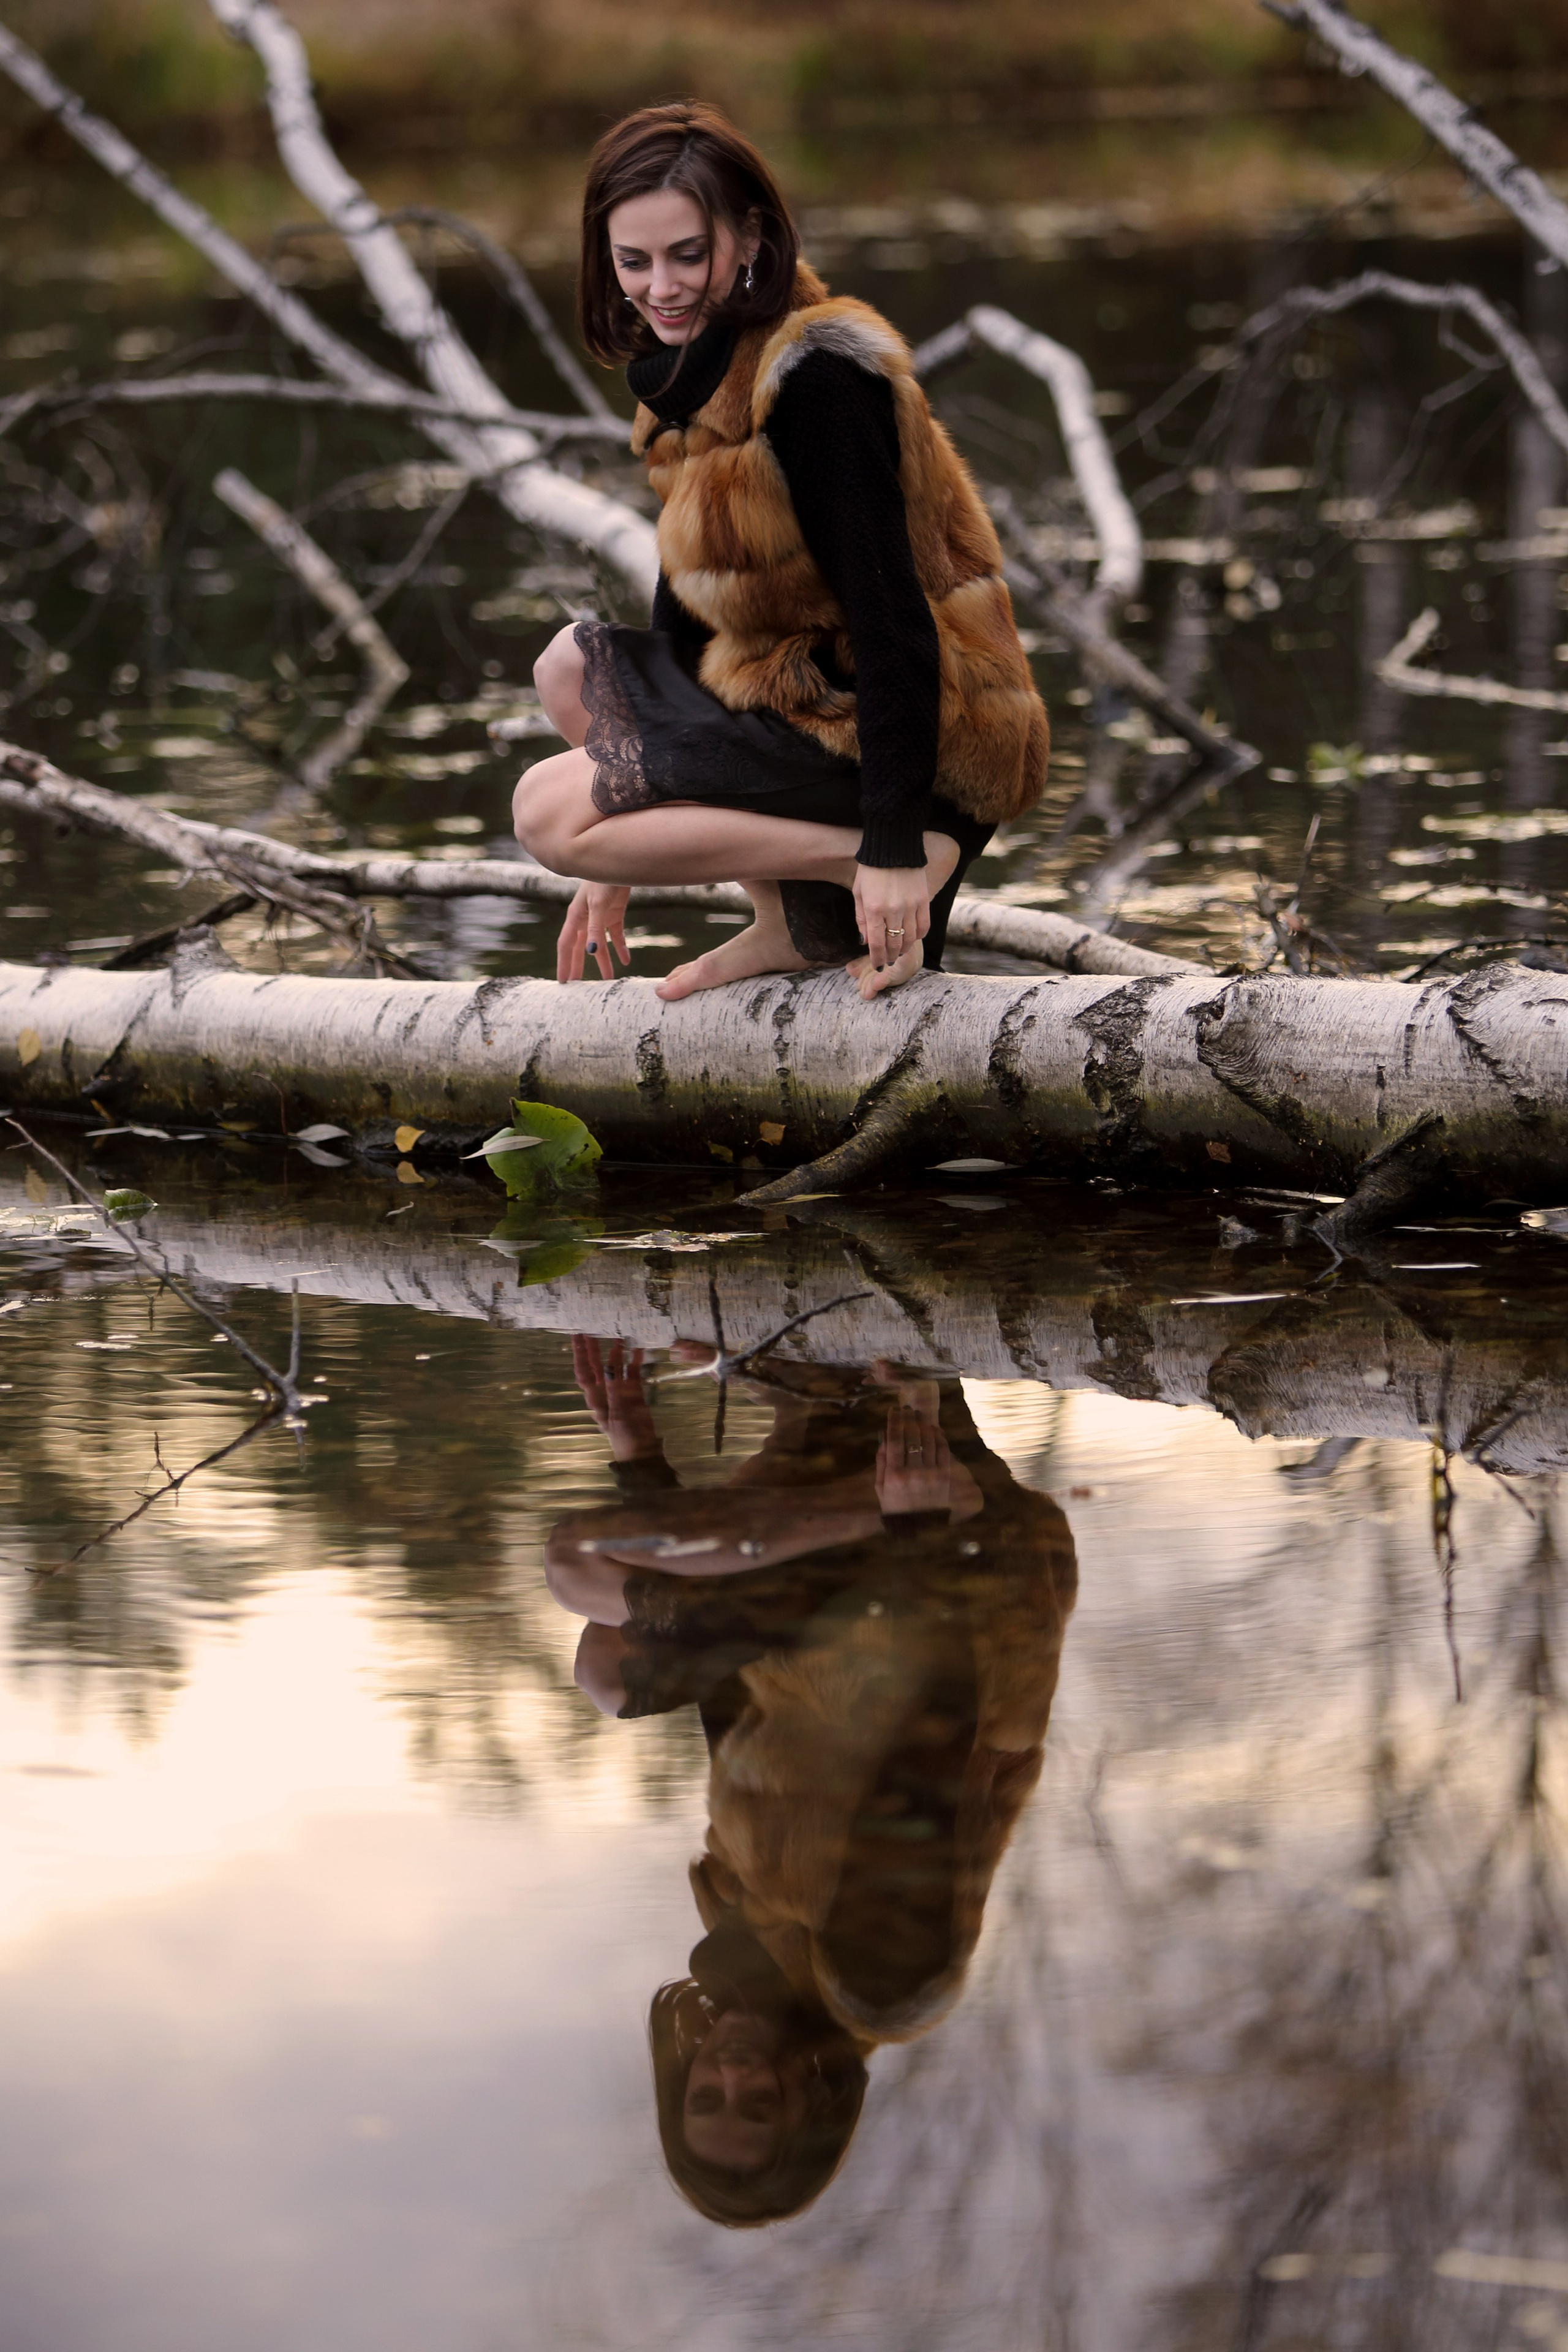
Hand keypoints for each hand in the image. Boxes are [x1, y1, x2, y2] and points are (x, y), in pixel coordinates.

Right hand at [557, 882, 631, 981]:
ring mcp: (600, 918)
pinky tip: (626, 961)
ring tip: (608, 979)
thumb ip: (595, 928)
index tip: (563, 982)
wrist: (621, 863)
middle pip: (580, 948)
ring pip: (599, 945)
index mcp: (576, 917)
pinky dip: (620, 948)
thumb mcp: (598, 905)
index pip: (566, 945)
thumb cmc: (604, 879)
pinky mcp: (614, 915)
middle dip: (579, 966)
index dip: (564, 963)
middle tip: (578, 987)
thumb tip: (591, 952)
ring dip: (603, 961)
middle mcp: (585, 919)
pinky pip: (616, 936)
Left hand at [570, 1335, 659, 1458]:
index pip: (582, 1371)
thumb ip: (614, 1391)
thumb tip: (611, 1368)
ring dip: (617, 1351)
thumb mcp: (616, 1414)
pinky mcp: (634, 1391)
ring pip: (615, 1365)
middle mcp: (604, 1390)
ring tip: (620, 1333)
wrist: (641, 1450)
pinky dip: (635, 1361)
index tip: (577, 1335)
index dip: (579, 1353)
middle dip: (594, 1347)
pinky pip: (633, 1372)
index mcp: (594, 1397)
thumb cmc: (624, 1436)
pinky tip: (640, 1348)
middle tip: (593, 1326)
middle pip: (595, 1364)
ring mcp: (619, 1389)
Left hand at [852, 865, 929, 971]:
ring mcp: (910, 906)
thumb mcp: (858, 893)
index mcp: (874, 909)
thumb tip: (865, 942)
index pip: (876, 944)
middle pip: (894, 944)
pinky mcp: (923, 900)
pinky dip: (919, 936)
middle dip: (890, 956)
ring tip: (899, 951)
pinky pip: (924, 926)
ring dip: (904, 949)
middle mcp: (893, 910)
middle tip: (888, 961)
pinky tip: (913, 938)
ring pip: (910, 938)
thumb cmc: (871, 870)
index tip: (878, 967)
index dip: (877, 959)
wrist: (892, 846)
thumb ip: (861, 919)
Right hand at [876, 1404, 952, 1518]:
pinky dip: (939, 1437)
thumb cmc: (895, 1506)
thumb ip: (881, 1462)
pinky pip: (944, 1451)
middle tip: (908, 1408)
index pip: (895, 1439)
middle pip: (912, 1436)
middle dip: (909, 1418)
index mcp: (894, 1475)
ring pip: (929, 1440)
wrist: (919, 1527)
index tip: (894, 1409)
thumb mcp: (880, 1488)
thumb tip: (884, 1437)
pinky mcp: (945, 1477)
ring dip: (924, 1424)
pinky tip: (934, 1429)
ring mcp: (931, 1475)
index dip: (895, 1421)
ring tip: (920, 1415)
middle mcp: (913, 1473)